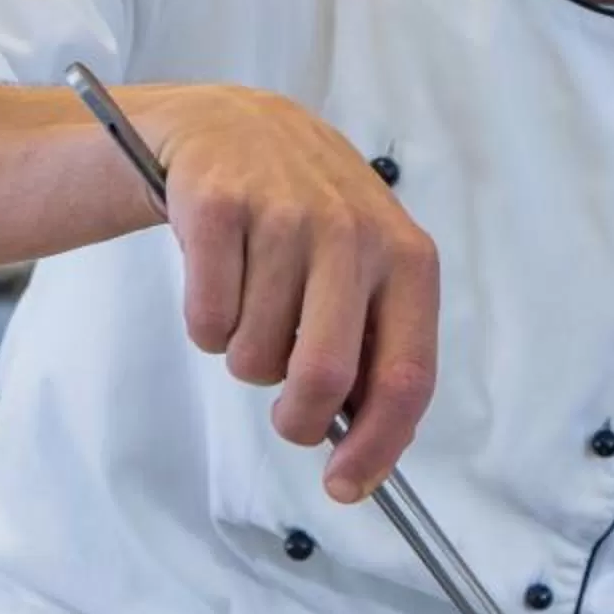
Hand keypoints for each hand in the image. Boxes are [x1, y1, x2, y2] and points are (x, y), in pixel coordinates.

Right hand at [138, 86, 439, 503]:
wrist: (236, 127)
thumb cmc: (307, 218)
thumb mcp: (364, 264)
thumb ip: (376, 345)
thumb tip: (369, 448)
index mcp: (407, 258)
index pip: (407, 375)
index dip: (378, 445)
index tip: (347, 486)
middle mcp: (353, 233)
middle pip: (324, 376)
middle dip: (297, 418)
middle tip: (285, 412)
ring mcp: (286, 216)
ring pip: (255, 356)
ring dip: (245, 355)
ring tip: (253, 303)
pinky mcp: (220, 208)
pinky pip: (207, 321)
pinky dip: (206, 323)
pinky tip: (219, 278)